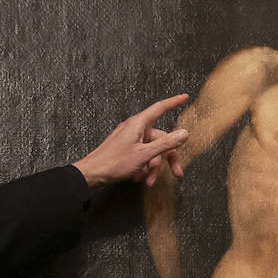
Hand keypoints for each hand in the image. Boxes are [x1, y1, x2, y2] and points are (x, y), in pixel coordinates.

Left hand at [73, 94, 190, 188]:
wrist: (92, 174)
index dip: (174, 102)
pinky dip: (143, 167)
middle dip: (167, 158)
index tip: (185, 97)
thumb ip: (166, 143)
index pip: (160, 108)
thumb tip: (183, 133)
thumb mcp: (145, 154)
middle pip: (160, 139)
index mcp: (139, 124)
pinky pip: (142, 155)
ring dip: (152, 167)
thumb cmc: (114, 162)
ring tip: (147, 180)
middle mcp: (135, 128)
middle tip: (177, 173)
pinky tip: (138, 178)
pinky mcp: (126, 149)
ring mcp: (130, 139)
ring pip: (151, 150)